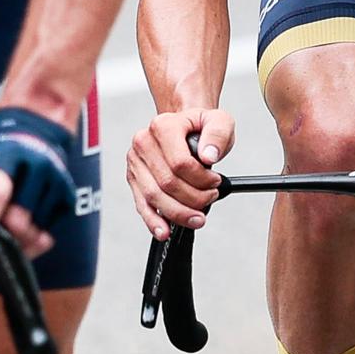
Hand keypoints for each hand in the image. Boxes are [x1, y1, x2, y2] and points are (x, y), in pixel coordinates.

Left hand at [0, 107, 76, 260]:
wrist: (36, 129)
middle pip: (19, 219)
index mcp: (8, 157)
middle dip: (1, 233)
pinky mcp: (67, 196)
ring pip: (35, 231)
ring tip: (3, 230)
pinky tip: (22, 231)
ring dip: (16, 240)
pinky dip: (33, 242)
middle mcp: (36, 167)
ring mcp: (56, 182)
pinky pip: (49, 234)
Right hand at [126, 108, 234, 240]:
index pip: (180, 163)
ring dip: (178, 213)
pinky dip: (153, 221)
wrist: (184, 128)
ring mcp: (136, 162)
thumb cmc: (200, 127)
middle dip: (194, 198)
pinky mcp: (134, 179)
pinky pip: (142, 205)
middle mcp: (143, 143)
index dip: (201, 179)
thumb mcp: (220, 121)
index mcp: (162, 126)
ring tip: (198, 218)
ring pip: (154, 197)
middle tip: (210, 198)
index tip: (216, 182)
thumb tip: (208, 156)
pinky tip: (164, 231)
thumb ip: (218, 134)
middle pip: (167, 183)